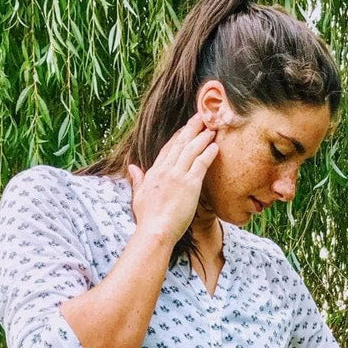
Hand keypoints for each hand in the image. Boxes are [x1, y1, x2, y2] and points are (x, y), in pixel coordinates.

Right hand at [125, 112, 219, 243]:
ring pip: (191, 150)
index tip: (186, 128)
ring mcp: (178, 176)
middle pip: (181, 144)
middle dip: (191, 129)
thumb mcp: (138, 196)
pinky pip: (201, 164)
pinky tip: (215, 146)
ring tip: (212, 128)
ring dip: (202, 137)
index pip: (168, 148)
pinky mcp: (190, 185)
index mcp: (154, 172)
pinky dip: (208, 153)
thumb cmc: (147, 218)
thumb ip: (137, 180)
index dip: (178, 137)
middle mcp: (166, 170)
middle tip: (201, 117)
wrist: (156, 230)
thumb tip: (132, 167)